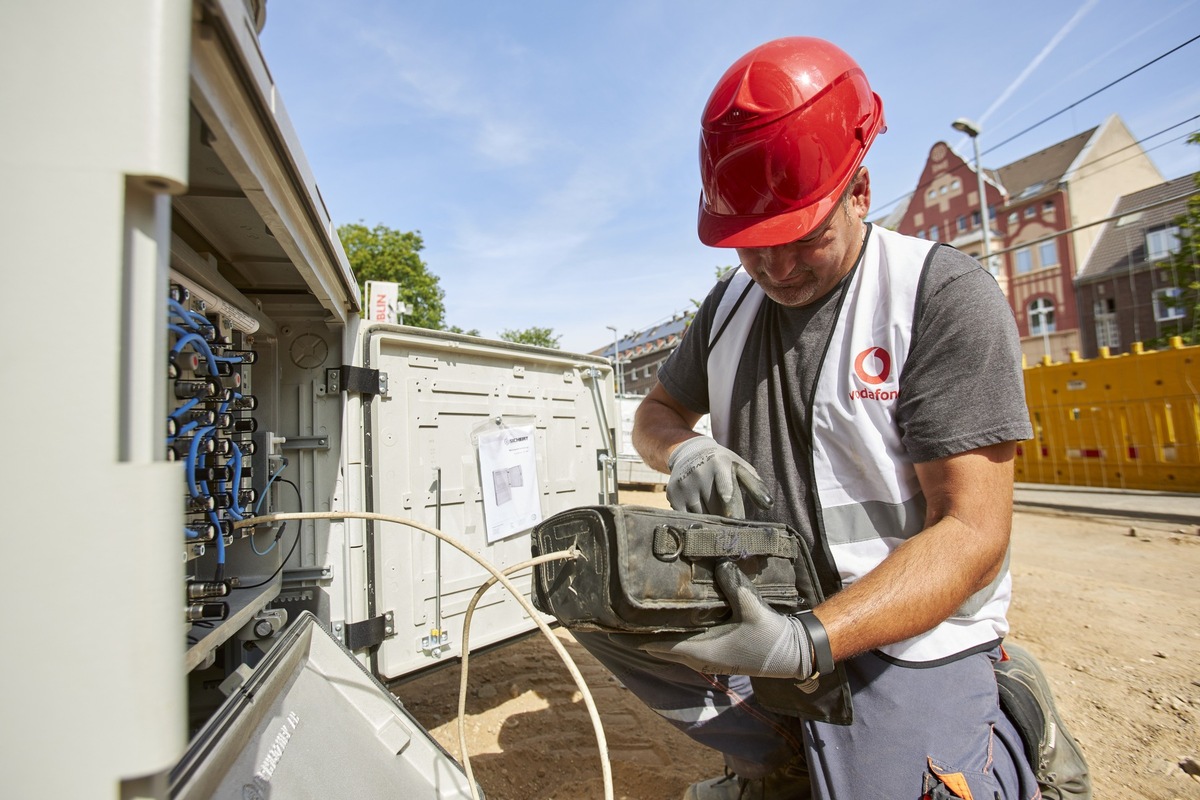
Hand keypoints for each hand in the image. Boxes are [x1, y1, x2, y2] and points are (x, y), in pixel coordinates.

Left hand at [626, 561, 813, 678]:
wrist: (793, 653)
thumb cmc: (772, 637)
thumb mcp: (754, 609)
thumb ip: (736, 587)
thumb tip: (720, 562)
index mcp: (702, 652)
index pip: (659, 646)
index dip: (636, 637)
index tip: (616, 624)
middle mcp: (700, 658)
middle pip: (661, 646)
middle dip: (642, 631)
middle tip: (623, 611)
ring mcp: (708, 658)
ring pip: (673, 645)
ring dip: (659, 632)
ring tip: (640, 612)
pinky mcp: (716, 652)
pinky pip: (686, 643)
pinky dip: (675, 632)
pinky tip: (673, 615)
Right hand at [666, 436, 771, 518]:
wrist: (689, 452)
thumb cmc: (722, 463)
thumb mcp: (739, 466)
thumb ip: (755, 485)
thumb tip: (768, 505)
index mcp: (719, 464)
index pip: (726, 491)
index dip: (732, 509)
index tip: (737, 522)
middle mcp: (698, 473)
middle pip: (716, 509)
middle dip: (725, 519)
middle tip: (732, 525)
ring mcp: (684, 485)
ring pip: (702, 516)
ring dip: (711, 521)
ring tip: (716, 517)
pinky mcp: (673, 495)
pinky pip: (687, 517)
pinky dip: (696, 520)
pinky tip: (701, 514)